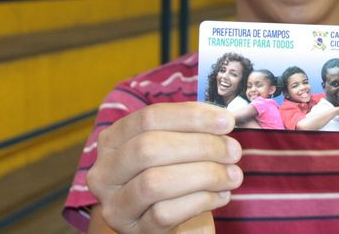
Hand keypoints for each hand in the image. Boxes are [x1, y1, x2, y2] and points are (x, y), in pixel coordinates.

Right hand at [86, 102, 242, 232]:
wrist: (171, 219)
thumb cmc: (174, 174)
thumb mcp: (176, 146)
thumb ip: (192, 128)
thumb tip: (224, 117)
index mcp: (113, 140)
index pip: (149, 117)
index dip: (191, 117)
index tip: (227, 121)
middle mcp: (105, 172)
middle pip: (149, 147)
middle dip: (200, 146)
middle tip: (234, 150)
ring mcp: (116, 205)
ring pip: (155, 182)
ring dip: (204, 175)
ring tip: (233, 175)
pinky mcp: (134, 231)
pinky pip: (165, 213)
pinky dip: (200, 201)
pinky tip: (221, 195)